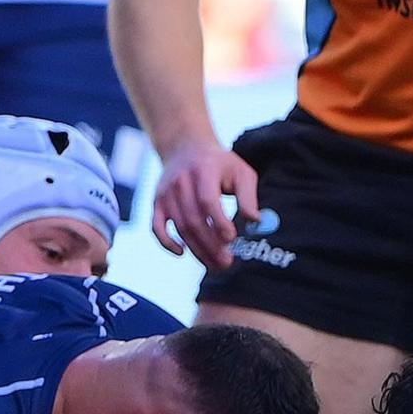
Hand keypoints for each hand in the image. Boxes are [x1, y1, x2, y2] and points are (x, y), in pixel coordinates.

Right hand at [154, 136, 261, 269]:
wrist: (186, 148)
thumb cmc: (220, 164)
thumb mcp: (240, 171)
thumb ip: (248, 196)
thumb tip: (255, 222)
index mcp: (203, 170)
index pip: (207, 200)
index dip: (218, 222)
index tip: (232, 239)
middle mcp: (180, 182)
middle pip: (193, 219)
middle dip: (210, 245)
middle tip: (226, 263)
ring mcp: (166, 193)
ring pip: (179, 227)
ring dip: (197, 250)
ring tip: (215, 264)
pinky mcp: (157, 202)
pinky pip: (156, 227)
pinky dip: (166, 243)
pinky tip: (183, 253)